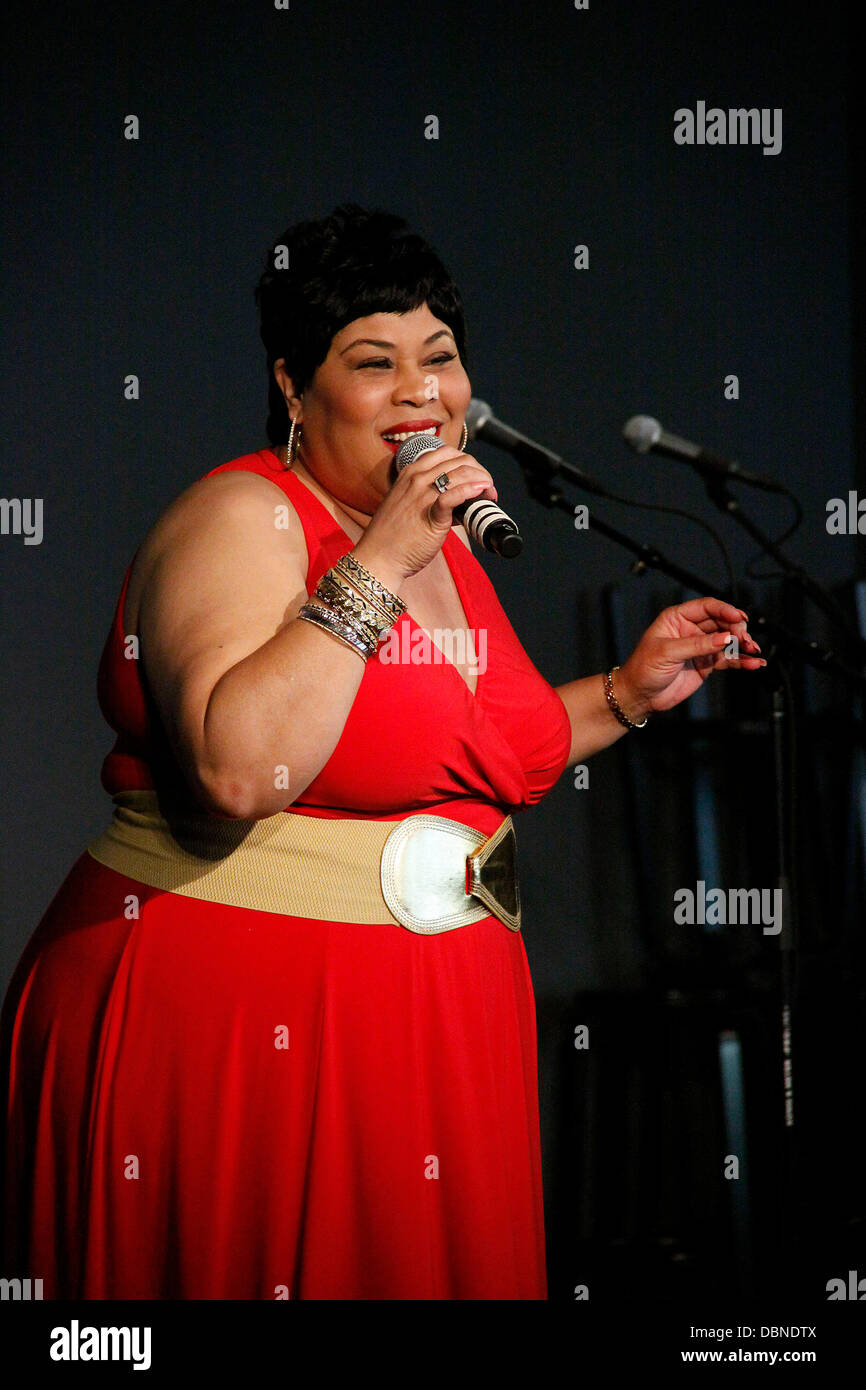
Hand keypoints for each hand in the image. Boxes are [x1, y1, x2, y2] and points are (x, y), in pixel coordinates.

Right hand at [352, 445, 496, 586]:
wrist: (378, 558)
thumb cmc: (392, 536)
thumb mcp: (407, 504)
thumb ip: (431, 497)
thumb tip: (461, 500)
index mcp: (411, 472)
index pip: (448, 453)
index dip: (469, 463)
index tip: (477, 479)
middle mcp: (417, 478)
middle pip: (460, 461)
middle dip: (480, 472)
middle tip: (488, 490)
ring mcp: (423, 494)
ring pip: (462, 473)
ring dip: (483, 481)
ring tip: (490, 496)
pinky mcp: (431, 514)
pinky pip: (455, 494)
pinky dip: (473, 490)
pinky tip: (482, 493)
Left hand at [615, 597, 765, 719]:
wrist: (640, 695)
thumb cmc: (642, 669)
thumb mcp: (668, 652)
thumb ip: (697, 645)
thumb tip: (723, 638)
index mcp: (677, 618)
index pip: (706, 607)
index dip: (725, 610)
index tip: (738, 618)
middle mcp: (691, 629)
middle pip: (722, 622)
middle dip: (736, 629)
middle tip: (744, 639)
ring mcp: (700, 647)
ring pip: (728, 641)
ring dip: (743, 644)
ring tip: (753, 650)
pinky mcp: (706, 664)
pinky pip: (728, 659)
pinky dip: (741, 661)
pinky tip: (754, 663)